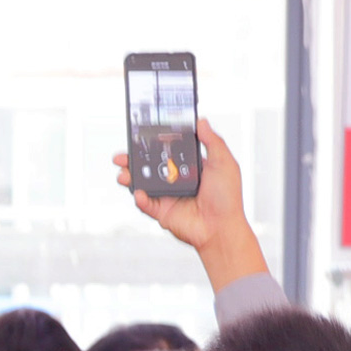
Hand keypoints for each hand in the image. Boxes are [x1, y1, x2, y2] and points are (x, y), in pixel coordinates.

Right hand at [111, 119, 267, 288]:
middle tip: (123, 155)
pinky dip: (139, 198)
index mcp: (190, 167)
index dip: (155, 144)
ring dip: (130, 178)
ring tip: (124, 174)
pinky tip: (139, 193)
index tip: (143, 136)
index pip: (168, 151)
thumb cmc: (227, 198)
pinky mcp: (163, 212)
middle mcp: (177, 181)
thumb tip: (202, 122)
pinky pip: (146, 204)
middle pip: (150, 166)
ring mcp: (168, 196)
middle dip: (134, 160)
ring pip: (143, 184)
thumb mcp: (224, 163)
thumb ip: (212, 141)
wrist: (221, 228)